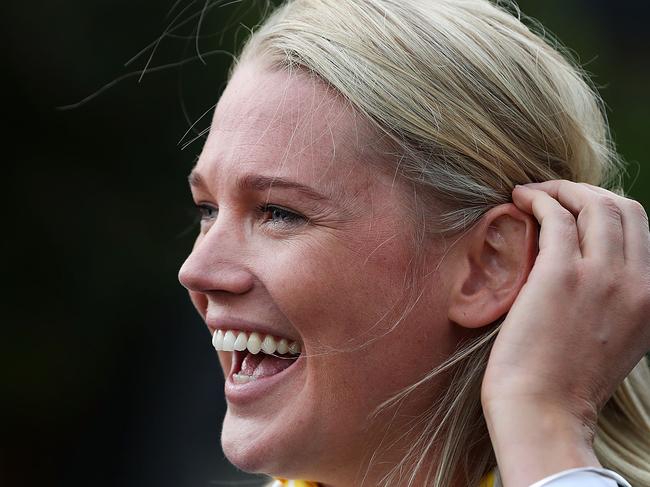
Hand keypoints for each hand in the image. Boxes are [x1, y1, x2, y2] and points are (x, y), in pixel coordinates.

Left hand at [481, 180, 649, 486]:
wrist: (543, 414)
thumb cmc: (564, 383)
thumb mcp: (615, 342)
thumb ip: (617, 304)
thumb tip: (597, 273)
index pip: (641, 231)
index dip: (606, 210)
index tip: (573, 210)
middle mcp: (637, 283)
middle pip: (624, 208)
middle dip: (586, 191)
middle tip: (551, 195)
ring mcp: (603, 277)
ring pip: (594, 203)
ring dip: (560, 189)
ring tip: (530, 193)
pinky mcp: (561, 275)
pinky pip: (557, 215)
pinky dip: (538, 198)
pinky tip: (518, 200)